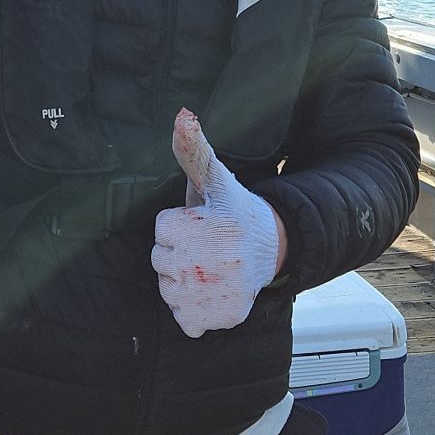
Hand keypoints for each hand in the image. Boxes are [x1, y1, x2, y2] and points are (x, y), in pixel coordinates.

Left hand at [150, 109, 287, 337]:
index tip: (205, 223)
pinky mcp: (212, 319)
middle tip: (210, 246)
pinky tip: (215, 292)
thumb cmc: (236, 213)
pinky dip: (195, 311)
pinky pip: (184, 319)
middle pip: (160, 262)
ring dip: (185, 282)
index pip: (161, 230)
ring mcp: (202, 294)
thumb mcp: (215, 180)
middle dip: (181, 253)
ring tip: (213, 267)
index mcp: (190, 227)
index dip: (181, 225)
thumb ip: (192, 150)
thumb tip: (182, 115)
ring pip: (168, 291)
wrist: (274, 249)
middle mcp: (194, 263)